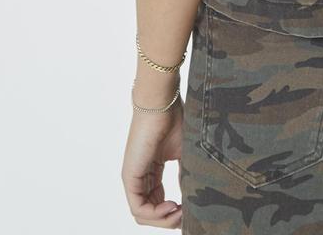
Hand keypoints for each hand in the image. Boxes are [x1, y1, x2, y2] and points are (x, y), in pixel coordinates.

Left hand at [122, 96, 183, 227]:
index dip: (174, 212)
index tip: (191, 208)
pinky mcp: (130, 176)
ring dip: (163, 220)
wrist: (162, 103)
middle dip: (170, 219)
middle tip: (187, 214)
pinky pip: (138, 208)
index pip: (159, 203)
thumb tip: (193, 200)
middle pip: (151, 213)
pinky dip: (156, 214)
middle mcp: (140, 177)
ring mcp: (133, 178)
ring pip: (143, 214)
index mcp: (152, 171)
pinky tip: (172, 206)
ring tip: (180, 211)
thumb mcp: (185, 154)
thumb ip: (185, 177)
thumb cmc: (175, 120)